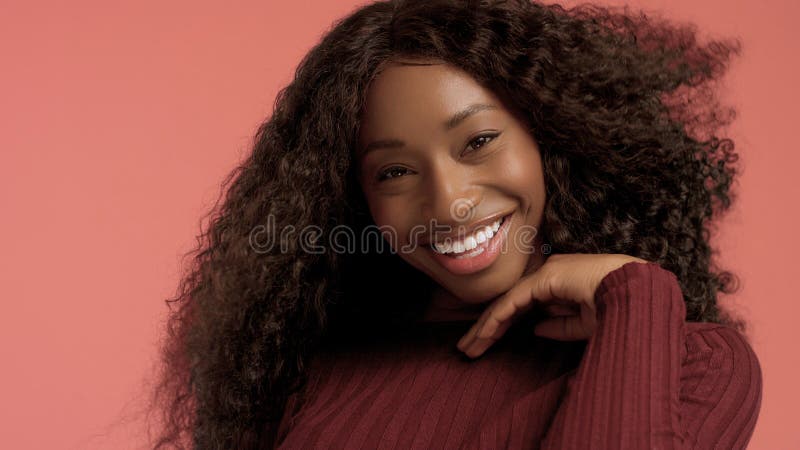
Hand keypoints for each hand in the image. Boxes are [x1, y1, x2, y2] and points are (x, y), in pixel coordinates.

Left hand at [456, 253, 648, 358]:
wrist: (639, 294)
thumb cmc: (620, 308)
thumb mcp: (587, 324)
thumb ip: (561, 326)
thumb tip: (535, 329)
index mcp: (559, 283)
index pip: (522, 304)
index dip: (504, 325)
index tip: (487, 345)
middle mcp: (547, 275)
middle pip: (508, 304)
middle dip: (486, 328)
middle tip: (467, 349)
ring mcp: (544, 274)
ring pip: (504, 303)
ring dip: (484, 328)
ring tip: (467, 349)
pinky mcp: (542, 279)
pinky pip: (511, 302)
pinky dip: (495, 320)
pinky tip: (483, 336)